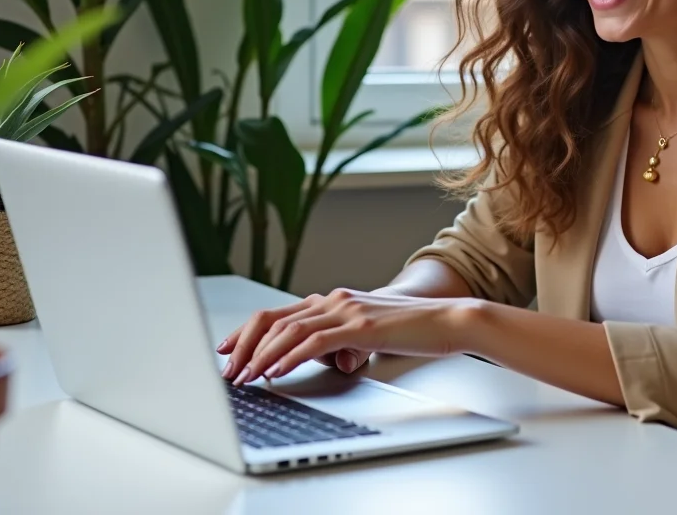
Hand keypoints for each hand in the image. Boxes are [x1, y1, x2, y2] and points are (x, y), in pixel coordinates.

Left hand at [215, 288, 477, 384]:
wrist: (450, 319)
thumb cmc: (414, 330)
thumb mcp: (370, 337)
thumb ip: (347, 345)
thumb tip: (333, 361)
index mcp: (333, 301)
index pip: (278, 313)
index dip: (247, 331)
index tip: (226, 349)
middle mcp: (334, 300)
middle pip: (274, 317)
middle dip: (244, 344)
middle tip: (227, 369)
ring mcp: (346, 310)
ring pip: (289, 329)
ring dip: (261, 355)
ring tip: (245, 375)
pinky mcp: (360, 326)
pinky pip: (315, 341)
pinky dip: (290, 357)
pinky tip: (276, 371)